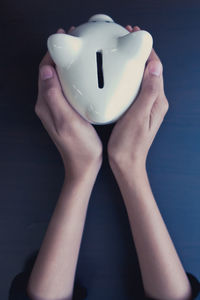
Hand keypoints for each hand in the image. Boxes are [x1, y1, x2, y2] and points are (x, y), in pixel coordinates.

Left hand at [35, 27, 102, 179]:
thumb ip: (55, 96)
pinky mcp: (65, 111)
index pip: (44, 71)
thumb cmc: (79, 146)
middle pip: (49, 73)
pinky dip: (72, 78)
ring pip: (57, 80)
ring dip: (66, 66)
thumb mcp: (67, 120)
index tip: (64, 39)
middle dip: (59, 56)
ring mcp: (56, 108)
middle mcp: (47, 104)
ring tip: (80, 54)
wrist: (84, 164)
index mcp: (45, 104)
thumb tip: (46, 71)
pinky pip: (65, 89)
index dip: (52, 54)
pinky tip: (84, 76)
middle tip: (75, 42)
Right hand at [107, 25, 168, 169]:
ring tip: (121, 52)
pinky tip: (118, 74)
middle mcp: (155, 101)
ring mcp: (147, 106)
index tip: (136, 38)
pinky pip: (136, 88)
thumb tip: (155, 67)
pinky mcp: (138, 110)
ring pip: (143, 78)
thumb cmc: (129, 144)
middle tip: (126, 39)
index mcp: (157, 101)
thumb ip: (148, 93)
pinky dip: (129, 77)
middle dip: (140, 54)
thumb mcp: (138, 117)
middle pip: (151, 71)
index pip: (156, 69)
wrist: (126, 163)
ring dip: (134, 64)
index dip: (147, 51)